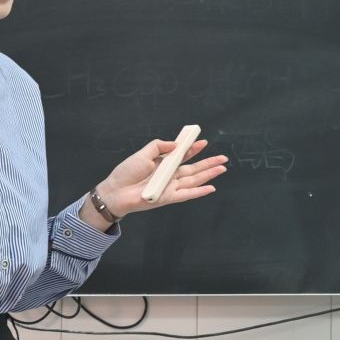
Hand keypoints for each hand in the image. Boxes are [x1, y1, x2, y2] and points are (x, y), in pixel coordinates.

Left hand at [94, 136, 227, 221]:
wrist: (116, 191)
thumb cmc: (127, 172)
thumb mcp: (143, 153)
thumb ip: (159, 146)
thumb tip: (176, 144)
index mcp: (163, 163)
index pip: (183, 155)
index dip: (194, 149)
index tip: (204, 141)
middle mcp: (169, 175)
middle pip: (193, 168)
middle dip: (209, 163)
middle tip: (224, 158)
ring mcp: (170, 186)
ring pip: (194, 180)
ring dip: (209, 175)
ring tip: (222, 168)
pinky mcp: (168, 197)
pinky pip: (187, 194)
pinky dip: (199, 192)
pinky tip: (211, 188)